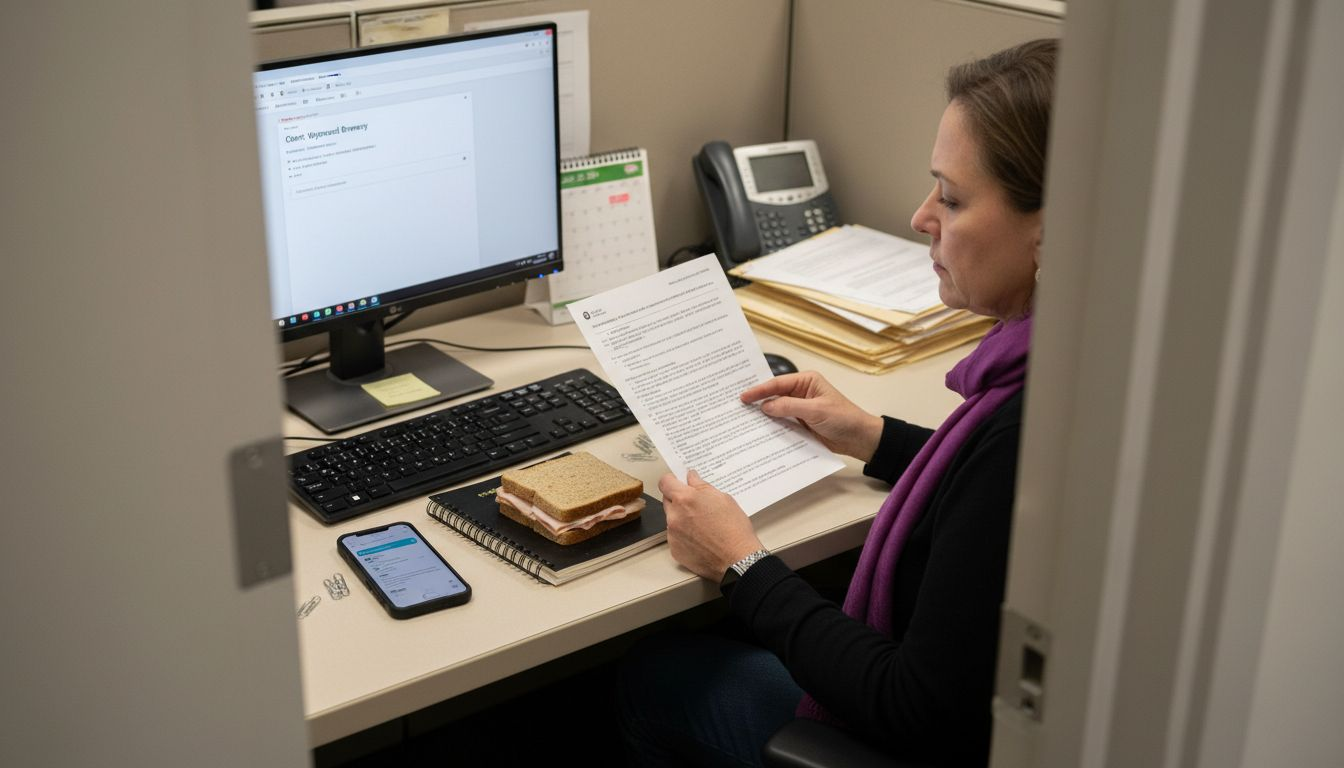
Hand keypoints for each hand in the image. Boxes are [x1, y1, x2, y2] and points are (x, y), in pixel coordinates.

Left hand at [658, 470, 763, 581]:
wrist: (737, 559)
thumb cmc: (734, 529)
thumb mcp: (723, 499)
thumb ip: (702, 486)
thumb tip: (691, 478)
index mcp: (685, 499)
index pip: (665, 482)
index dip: (671, 480)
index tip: (677, 481)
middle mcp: (674, 515)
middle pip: (667, 501)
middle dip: (678, 499)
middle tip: (696, 504)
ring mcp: (673, 534)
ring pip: (672, 519)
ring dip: (682, 518)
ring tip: (702, 525)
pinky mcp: (675, 550)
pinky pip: (675, 537)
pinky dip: (684, 536)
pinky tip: (700, 539)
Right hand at [741, 371, 883, 461]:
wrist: (860, 439)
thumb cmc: (843, 419)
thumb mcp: (816, 411)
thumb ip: (789, 407)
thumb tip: (766, 406)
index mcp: (806, 381)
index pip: (778, 383)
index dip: (759, 390)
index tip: (743, 397)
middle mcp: (801, 392)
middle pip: (774, 395)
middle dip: (758, 401)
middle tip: (736, 406)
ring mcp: (800, 408)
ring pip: (776, 410)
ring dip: (763, 416)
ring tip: (742, 420)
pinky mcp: (801, 423)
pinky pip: (782, 423)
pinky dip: (772, 427)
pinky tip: (759, 431)